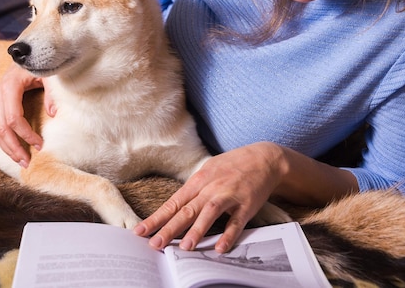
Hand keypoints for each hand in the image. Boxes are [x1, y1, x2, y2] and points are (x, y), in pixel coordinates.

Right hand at [0, 63, 55, 166]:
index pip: (14, 118)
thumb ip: (52, 92)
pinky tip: (15, 151)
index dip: (26, 134)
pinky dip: (5, 142)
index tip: (41, 144)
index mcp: (10, 86)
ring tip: (22, 162)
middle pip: (1, 128)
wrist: (28, 54)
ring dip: (7, 149)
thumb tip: (53, 114)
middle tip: (27, 163)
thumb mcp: (49, 74)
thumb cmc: (41, 64)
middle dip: (14, 148)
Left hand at [133, 142, 284, 252]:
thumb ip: (193, 190)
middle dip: (169, 228)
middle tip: (154, 244)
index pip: (173, 203)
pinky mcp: (247, 204)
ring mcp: (229, 195)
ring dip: (197, 230)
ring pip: (209, 213)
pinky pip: (236, 221)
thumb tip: (175, 207)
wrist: (263, 158)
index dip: (156, 218)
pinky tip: (220, 247)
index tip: (141, 231)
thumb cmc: (232, 166)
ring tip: (185, 247)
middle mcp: (211, 187)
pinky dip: (229, 234)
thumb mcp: (208, 171)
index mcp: (198, 180)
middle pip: (186, 210)